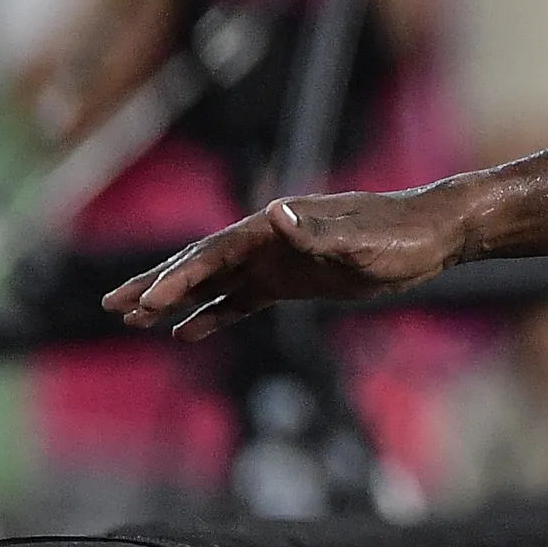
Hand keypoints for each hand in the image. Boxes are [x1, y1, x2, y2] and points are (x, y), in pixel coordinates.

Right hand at [102, 188, 469, 338]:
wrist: (435, 234)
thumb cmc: (401, 236)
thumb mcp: (362, 240)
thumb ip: (317, 232)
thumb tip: (277, 213)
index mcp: (278, 227)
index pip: (215, 254)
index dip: (179, 278)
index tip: (146, 304)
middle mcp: (271, 239)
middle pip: (202, 263)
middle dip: (157, 285)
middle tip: (112, 305)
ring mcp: (281, 260)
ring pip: (216, 283)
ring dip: (177, 301)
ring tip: (133, 320)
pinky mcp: (296, 281)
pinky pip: (244, 299)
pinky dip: (215, 314)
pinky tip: (189, 333)